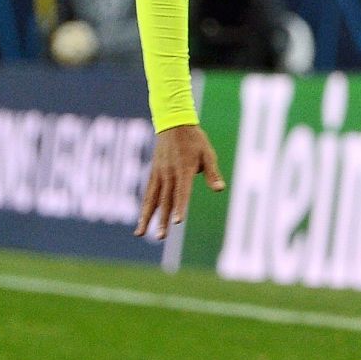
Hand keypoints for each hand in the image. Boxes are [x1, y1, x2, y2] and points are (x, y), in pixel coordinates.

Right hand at [135, 124, 225, 239]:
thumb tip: (220, 189)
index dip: (180, 207)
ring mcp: (159, 174)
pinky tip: (141, 220)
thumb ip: (212, 173)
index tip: (177, 221)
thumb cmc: (195, 140)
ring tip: (141, 234)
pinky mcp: (153, 173)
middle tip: (160, 237)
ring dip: (146, 217)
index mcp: (184, 169)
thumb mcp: (207, 154)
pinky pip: (148, 193)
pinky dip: (144, 207)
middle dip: (162, 220)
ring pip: (151, 199)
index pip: (182, 192)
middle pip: (165, 200)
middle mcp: (169, 174)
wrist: (173, 122)